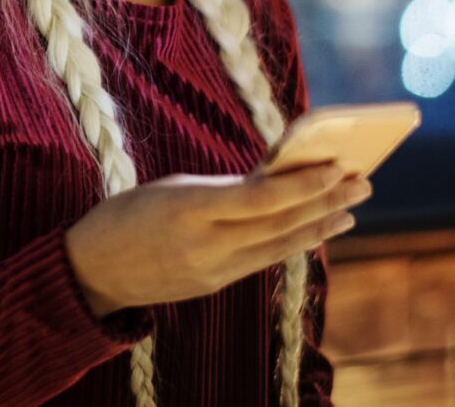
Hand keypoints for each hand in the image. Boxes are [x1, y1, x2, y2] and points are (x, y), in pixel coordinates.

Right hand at [64, 161, 371, 317]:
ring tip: (350, 210)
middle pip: (279, 224)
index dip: (303, 185)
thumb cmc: (127, 215)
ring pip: (278, 247)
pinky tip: (313, 230)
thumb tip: (277, 181)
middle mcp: (204, 245)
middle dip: (325, 202)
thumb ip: (223, 189)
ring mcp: (211, 271)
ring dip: (318, 226)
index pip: (259, 198)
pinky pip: (262, 261)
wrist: (91, 271)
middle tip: (362, 183)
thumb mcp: (171, 188)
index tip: (337, 167)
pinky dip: (291, 243)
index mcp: (187, 208)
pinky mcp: (213, 286)